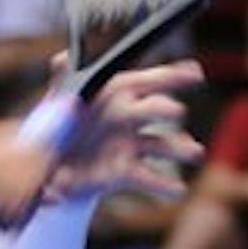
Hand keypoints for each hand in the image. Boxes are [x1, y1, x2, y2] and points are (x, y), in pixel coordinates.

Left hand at [43, 59, 206, 205]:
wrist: (52, 160)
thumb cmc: (63, 120)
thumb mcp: (58, 97)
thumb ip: (63, 76)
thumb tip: (64, 58)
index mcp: (119, 93)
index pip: (150, 80)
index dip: (172, 75)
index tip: (194, 72)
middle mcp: (132, 117)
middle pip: (156, 109)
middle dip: (165, 109)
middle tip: (175, 112)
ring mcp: (132, 145)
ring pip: (163, 144)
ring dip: (181, 148)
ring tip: (194, 153)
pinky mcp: (125, 172)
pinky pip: (148, 178)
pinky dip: (165, 184)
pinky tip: (178, 190)